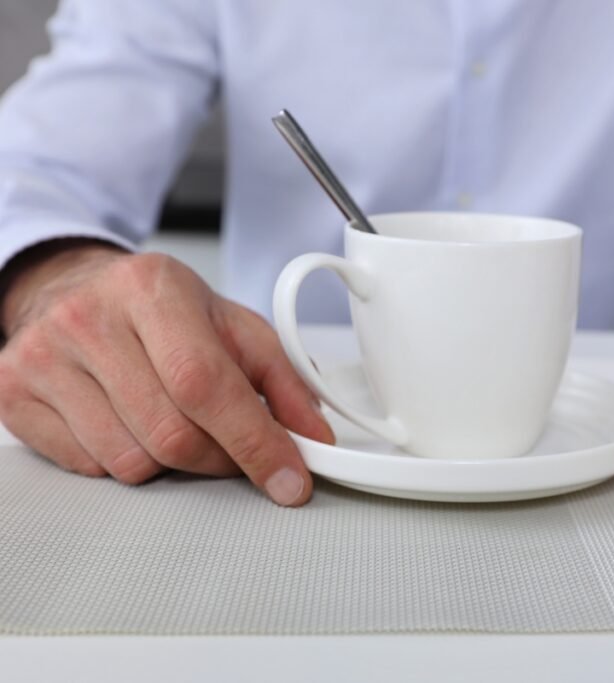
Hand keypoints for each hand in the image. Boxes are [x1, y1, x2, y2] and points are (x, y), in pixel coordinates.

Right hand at [0, 241, 333, 504]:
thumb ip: (285, 380)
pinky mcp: (12, 393)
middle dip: (220, 458)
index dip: (254, 442)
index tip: (290, 479)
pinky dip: (125, 459)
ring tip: (173, 418)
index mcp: (152, 290)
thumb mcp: (233, 326)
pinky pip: (90, 468)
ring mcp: (42, 357)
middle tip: (235, 448)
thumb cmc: (159, 309)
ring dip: (171, 461)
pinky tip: (128, 420)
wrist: (74, 288)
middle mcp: (89, 318)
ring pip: (131, 461)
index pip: (206, 384)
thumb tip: (314, 437)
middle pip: (171, 434)